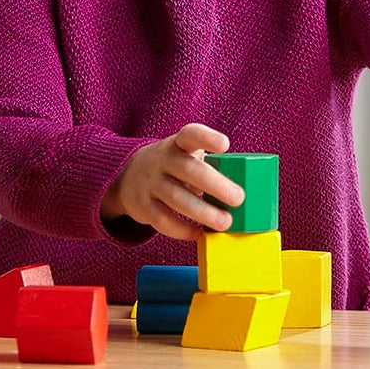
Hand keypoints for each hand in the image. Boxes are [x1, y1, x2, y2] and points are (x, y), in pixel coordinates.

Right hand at [100, 124, 244, 240]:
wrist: (130, 175)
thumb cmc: (174, 167)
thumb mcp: (186, 157)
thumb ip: (209, 168)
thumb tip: (239, 193)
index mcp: (178, 144)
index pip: (190, 135)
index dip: (207, 138)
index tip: (224, 144)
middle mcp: (162, 160)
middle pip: (187, 169)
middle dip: (215, 184)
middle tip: (238, 198)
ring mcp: (150, 182)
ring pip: (175, 197)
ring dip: (202, 212)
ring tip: (225, 223)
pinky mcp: (142, 205)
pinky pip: (162, 219)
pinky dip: (182, 229)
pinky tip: (199, 233)